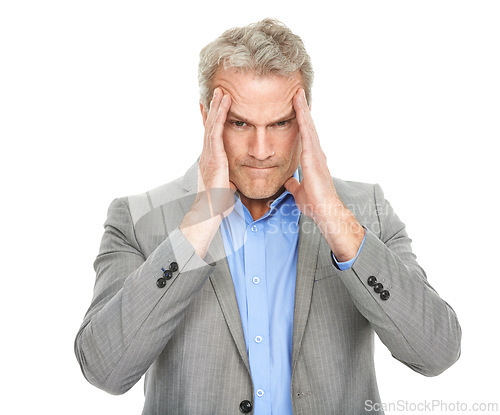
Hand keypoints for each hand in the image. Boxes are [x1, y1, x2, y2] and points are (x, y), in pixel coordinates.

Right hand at [196, 88, 236, 216]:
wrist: (210, 212)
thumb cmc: (218, 205)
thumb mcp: (225, 189)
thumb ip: (228, 182)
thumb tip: (232, 184)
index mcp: (210, 161)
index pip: (211, 136)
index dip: (213, 121)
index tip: (215, 108)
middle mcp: (207, 155)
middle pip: (209, 126)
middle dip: (214, 109)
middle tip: (218, 92)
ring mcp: (209, 154)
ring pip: (212, 124)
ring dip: (217, 107)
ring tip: (221, 92)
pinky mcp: (214, 156)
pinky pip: (216, 130)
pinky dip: (220, 115)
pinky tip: (225, 103)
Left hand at [285, 89, 363, 261]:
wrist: (325, 210)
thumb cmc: (315, 203)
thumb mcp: (298, 192)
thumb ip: (293, 185)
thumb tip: (288, 183)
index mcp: (312, 160)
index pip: (304, 137)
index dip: (300, 122)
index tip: (295, 109)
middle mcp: (316, 154)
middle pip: (308, 127)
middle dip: (302, 110)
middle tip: (296, 92)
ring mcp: (316, 154)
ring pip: (309, 126)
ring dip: (302, 109)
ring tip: (297, 93)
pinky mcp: (313, 156)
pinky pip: (307, 134)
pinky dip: (303, 120)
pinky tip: (299, 108)